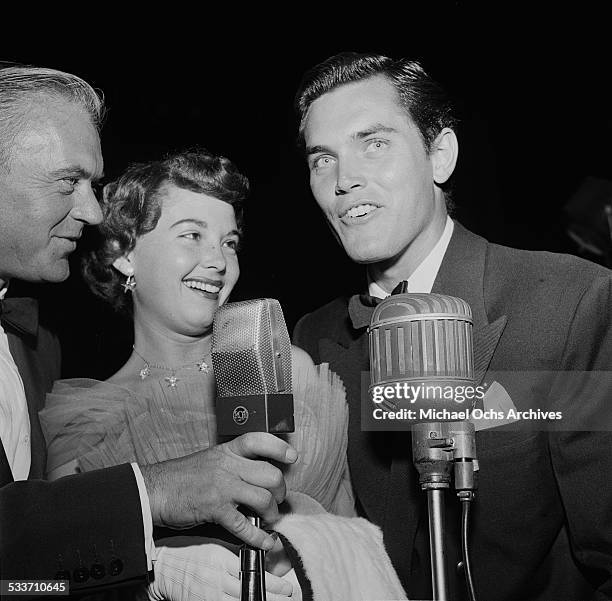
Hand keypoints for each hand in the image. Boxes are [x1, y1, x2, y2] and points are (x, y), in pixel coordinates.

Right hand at [141, 432, 297, 548]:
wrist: (156, 490)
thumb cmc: (182, 476)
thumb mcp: (211, 459)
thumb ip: (234, 463)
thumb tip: (258, 475)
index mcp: (227, 451)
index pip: (259, 440)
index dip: (279, 448)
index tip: (291, 457)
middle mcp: (228, 466)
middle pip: (270, 474)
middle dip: (280, 491)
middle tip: (277, 499)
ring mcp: (222, 487)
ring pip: (263, 498)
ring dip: (271, 513)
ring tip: (268, 518)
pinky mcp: (215, 510)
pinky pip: (245, 525)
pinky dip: (259, 537)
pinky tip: (264, 541)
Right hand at [146, 537, 293, 600]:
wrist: (162, 565)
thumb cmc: (189, 549)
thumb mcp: (214, 543)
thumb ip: (237, 548)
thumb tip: (262, 549)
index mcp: (222, 560)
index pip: (253, 573)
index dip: (273, 584)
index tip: (287, 588)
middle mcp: (218, 580)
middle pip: (250, 594)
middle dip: (272, 599)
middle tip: (289, 598)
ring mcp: (209, 596)